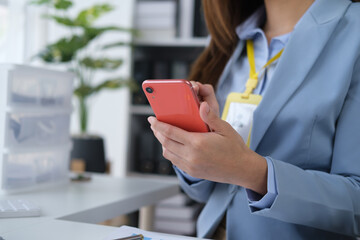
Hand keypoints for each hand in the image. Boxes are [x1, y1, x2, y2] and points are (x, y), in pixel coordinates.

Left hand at [149, 83, 267, 194]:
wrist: (242, 169)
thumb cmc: (234, 147)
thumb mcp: (225, 129)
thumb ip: (211, 117)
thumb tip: (202, 105)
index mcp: (197, 143)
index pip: (170, 132)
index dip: (158, 125)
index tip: (151, 118)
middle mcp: (191, 156)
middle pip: (165, 143)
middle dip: (157, 132)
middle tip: (154, 124)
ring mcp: (191, 166)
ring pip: (168, 153)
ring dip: (162, 143)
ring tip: (162, 134)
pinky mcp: (192, 172)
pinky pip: (175, 161)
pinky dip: (170, 152)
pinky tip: (173, 145)